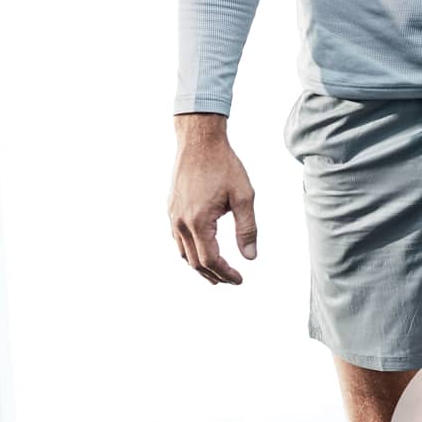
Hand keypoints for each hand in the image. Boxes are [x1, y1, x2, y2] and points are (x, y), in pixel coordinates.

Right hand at [168, 117, 257, 284]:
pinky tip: (201, 252)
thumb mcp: (244, 197)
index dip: (226, 273)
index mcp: (198, 221)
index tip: (240, 279)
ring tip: (216, 275)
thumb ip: (247, 229)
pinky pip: (177, 239)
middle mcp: (181, 222)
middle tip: (232, 280)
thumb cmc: (224, 165)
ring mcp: (173, 215)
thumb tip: (250, 257)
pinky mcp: (171, 208)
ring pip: (183, 253)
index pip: (210, 260)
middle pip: (195, 261)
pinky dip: (190, 251)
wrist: (199, 141)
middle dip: (214, 274)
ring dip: (200, 266)